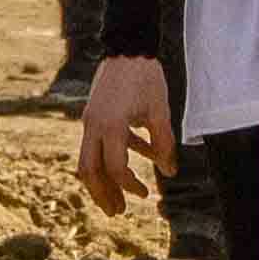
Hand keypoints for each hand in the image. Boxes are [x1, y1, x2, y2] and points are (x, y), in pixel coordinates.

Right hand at [75, 55, 169, 215]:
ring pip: (88, 160)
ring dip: (103, 182)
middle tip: (116, 213)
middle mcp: (94, 126)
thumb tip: (170, 172)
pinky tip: (139, 158)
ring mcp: (90, 121)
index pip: (115, 169)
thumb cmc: (146, 77)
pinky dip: (113, 156)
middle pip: (89, 171)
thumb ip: (164, 143)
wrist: (127, 47)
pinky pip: (98, 144)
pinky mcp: (93, 115)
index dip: (130, 186)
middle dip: (102, 194)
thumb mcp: (160, 111)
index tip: (144, 193)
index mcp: (111, 126)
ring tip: (118, 200)